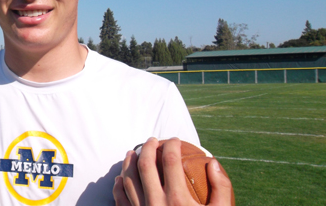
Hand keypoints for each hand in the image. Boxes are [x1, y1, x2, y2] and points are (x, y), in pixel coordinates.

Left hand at [113, 137, 232, 205]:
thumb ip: (221, 188)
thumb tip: (213, 162)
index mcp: (178, 199)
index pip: (170, 161)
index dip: (171, 145)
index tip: (174, 140)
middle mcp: (156, 203)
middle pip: (145, 165)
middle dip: (148, 147)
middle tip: (152, 140)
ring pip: (128, 180)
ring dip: (129, 163)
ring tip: (133, 152)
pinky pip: (120, 200)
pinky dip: (118, 186)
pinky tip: (120, 178)